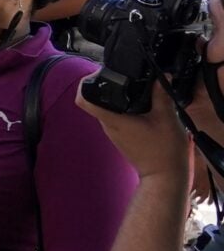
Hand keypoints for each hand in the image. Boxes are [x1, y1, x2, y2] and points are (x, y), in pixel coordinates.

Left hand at [75, 80, 195, 179]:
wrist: (165, 176)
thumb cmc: (165, 151)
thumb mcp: (167, 118)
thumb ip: (162, 95)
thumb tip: (163, 77)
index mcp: (114, 120)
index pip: (83, 100)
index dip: (85, 83)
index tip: (98, 74)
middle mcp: (108, 125)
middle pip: (94, 100)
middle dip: (103, 85)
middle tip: (119, 75)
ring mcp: (113, 132)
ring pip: (106, 108)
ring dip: (115, 97)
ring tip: (132, 87)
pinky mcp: (121, 136)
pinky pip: (115, 116)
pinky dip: (122, 107)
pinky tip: (138, 104)